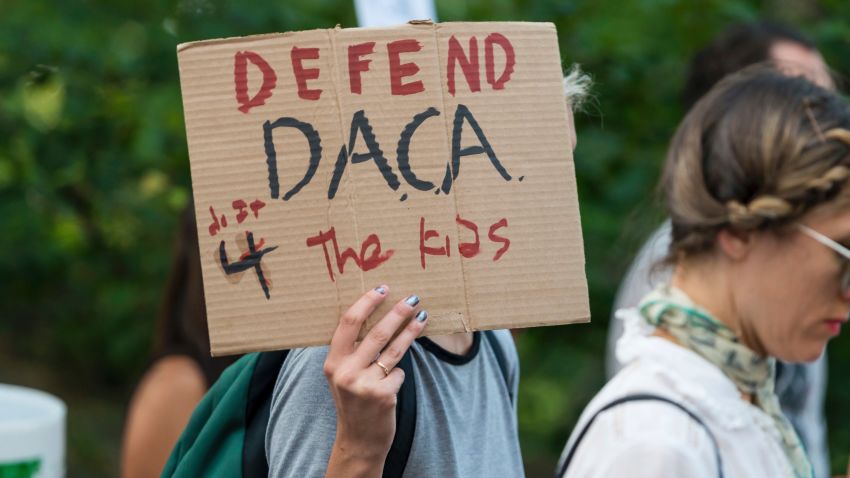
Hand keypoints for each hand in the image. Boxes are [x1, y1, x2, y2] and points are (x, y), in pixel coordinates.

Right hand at [323, 286, 427, 476]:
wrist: (359, 439)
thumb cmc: (353, 401)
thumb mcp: (343, 375)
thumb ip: (352, 351)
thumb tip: (378, 313)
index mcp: (333, 362)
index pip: (349, 323)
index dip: (367, 302)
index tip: (382, 288)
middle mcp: (346, 372)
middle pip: (377, 332)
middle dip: (397, 312)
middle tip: (412, 299)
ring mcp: (365, 384)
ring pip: (394, 349)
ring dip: (411, 330)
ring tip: (423, 317)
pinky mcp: (383, 395)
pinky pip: (399, 372)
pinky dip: (399, 374)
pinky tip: (392, 382)